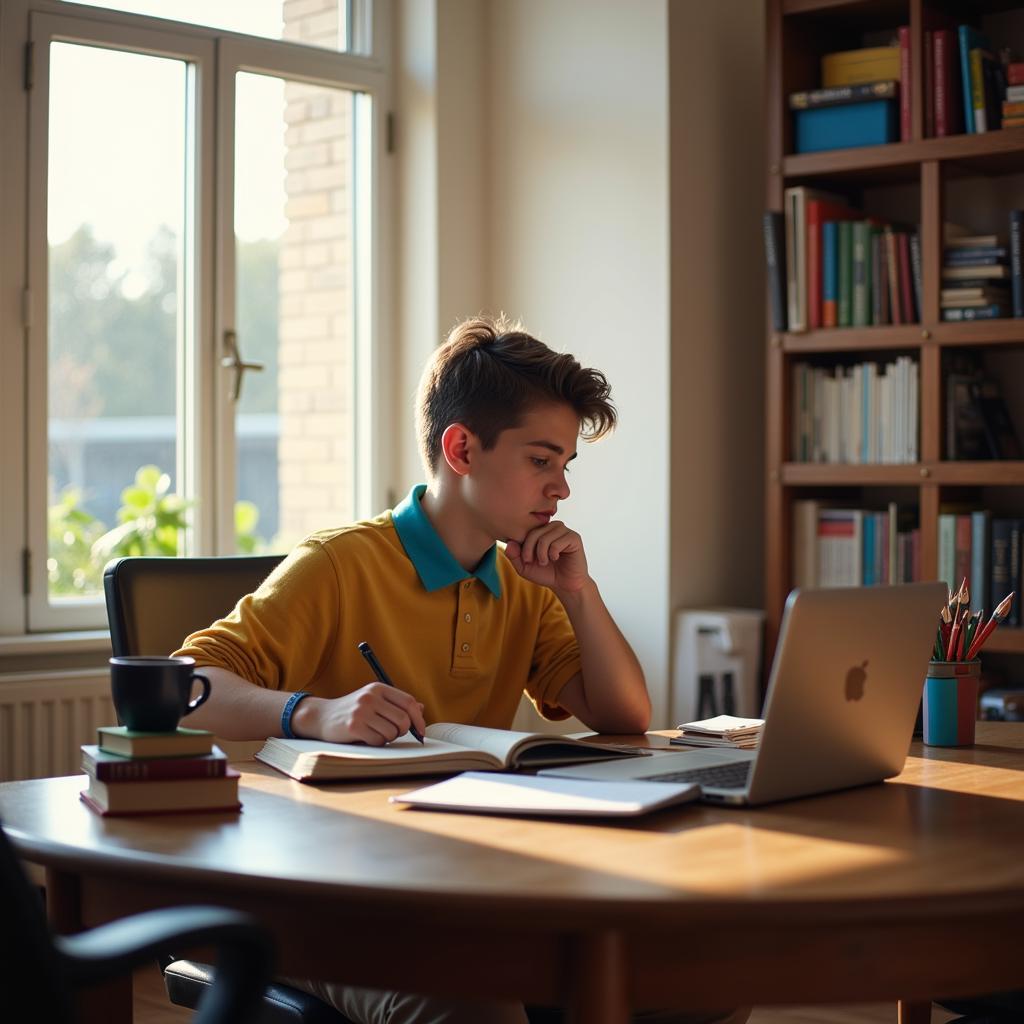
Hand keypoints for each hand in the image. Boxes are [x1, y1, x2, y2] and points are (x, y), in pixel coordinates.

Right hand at [296, 684, 426, 745]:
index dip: (418, 718)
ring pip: (392, 732)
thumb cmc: (353, 710)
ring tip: (377, 733)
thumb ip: (396, 704)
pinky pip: (378, 741)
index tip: (420, 731)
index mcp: (379, 688)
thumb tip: (421, 708)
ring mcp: (361, 711)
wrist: (322, 716)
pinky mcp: (353, 726)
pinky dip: (377, 743)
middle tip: (394, 733)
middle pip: (403, 719)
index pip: (409, 702)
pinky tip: (366, 737)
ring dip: (389, 738)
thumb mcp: (374, 701)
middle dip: (403, 731)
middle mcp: (370, 697)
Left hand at [505, 520, 589, 594]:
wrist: (565, 585)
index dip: (521, 545)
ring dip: (541, 553)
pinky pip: (558, 541)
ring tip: (544, 562)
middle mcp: (552, 527)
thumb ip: (514, 556)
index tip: (524, 559)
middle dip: (529, 549)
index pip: (525, 529)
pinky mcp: (574, 538)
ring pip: (545, 536)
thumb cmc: (546, 574)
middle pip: (534, 532)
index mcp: (541, 530)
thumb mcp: (524, 567)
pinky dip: (553, 553)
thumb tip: (509, 543)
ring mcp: (564, 531)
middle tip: (530, 562)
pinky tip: (556, 558)